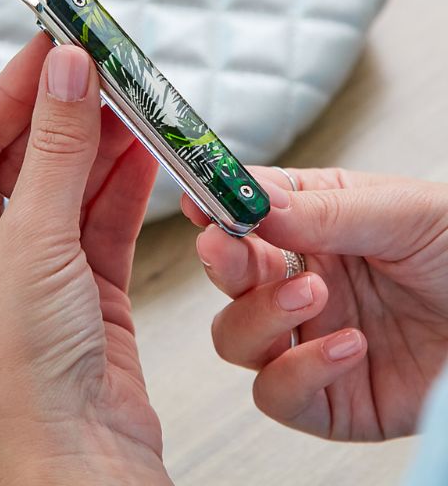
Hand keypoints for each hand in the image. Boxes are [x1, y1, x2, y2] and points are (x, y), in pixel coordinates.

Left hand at [0, 34, 170, 484]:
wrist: (80, 473)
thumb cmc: (22, 383)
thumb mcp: (33, 246)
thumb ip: (55, 151)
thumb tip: (65, 71)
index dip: (9, 89)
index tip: (51, 45)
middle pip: (22, 156)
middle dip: (63, 111)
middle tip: (101, 64)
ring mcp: (33, 268)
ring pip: (68, 183)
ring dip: (100, 141)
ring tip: (131, 97)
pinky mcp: (84, 287)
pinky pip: (101, 217)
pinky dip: (124, 182)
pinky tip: (143, 148)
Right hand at [183, 167, 447, 440]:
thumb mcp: (402, 213)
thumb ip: (323, 209)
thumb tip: (250, 202)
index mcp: (313, 226)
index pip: (243, 215)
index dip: (212, 207)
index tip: (198, 202)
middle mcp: (301, 281)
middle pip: (227, 277)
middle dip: (222, 262)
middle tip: (230, 247)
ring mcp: (309, 340)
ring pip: (235, 337)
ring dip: (260, 316)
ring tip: (314, 292)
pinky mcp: (329, 399)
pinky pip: (277, 394)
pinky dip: (298, 372)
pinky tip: (347, 345)